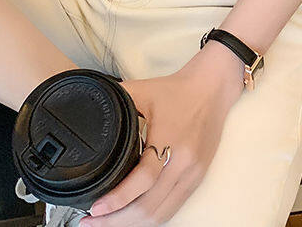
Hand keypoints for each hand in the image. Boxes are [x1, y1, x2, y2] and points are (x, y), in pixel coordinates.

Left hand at [78, 43, 244, 225]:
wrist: (212, 88)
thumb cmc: (178, 90)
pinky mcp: (197, 179)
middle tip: (91, 222)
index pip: (142, 180)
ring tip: (107, 224)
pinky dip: (151, 218)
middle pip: (150, 207)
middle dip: (117, 220)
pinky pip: (173, 208)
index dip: (117, 199)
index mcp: (170, 139)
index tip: (95, 208)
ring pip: (161, 214)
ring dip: (132, 224)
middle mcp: (184, 163)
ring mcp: (193, 175)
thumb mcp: (142, 90)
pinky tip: (133, 219)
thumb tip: (90, 111)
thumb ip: (117, 100)